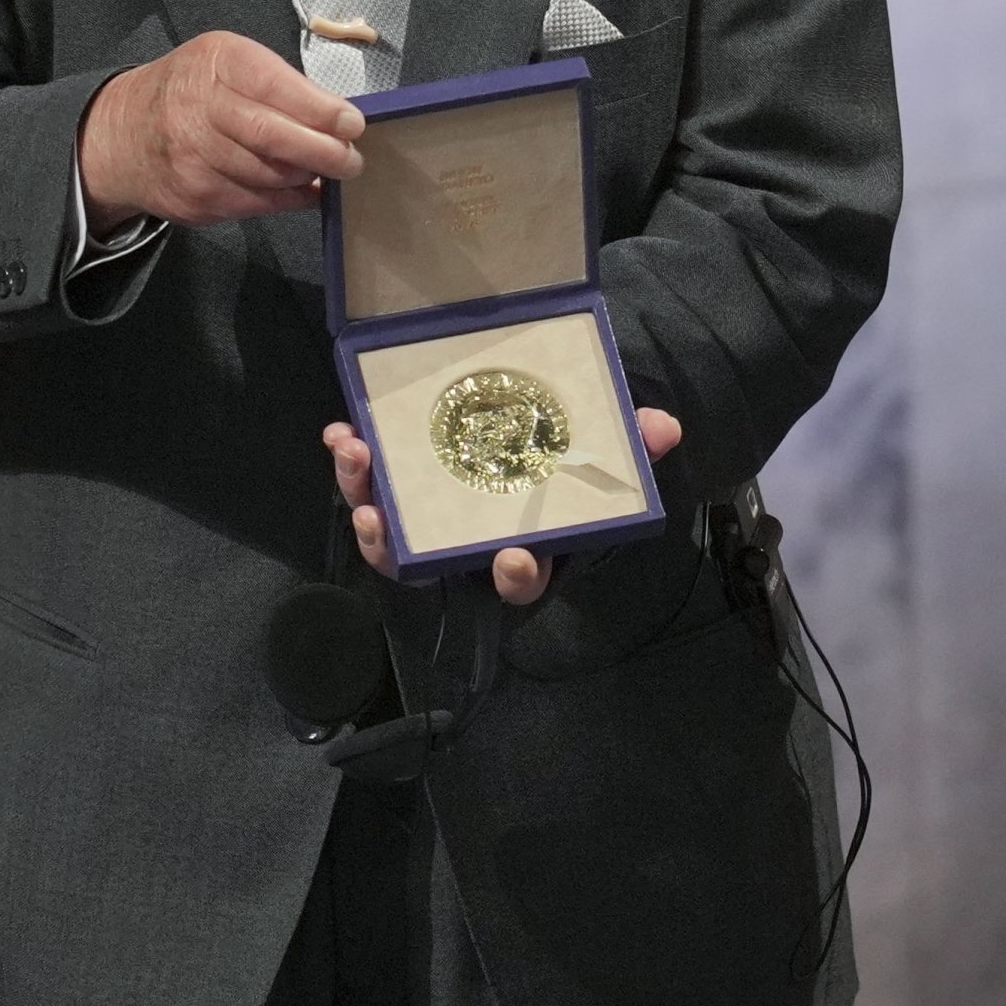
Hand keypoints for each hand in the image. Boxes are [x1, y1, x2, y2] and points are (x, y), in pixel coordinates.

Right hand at [80, 33, 365, 228]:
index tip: (353, 124)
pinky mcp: (195, 198)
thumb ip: (278, 84)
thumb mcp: (227, 63)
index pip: (273, 86)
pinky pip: (257, 203)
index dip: (320, 109)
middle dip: (323, 152)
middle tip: (351, 160)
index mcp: (216, 63)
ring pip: (269, 175)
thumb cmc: (191, 91)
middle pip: (271, 136)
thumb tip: (338, 117)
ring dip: (306, 176)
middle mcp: (198, 108)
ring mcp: (193, 157)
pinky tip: (301, 188)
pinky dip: (288, 198)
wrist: (124, 134)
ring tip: (324, 169)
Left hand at [328, 407, 685, 608]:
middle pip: (425, 564)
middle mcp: (463, 545)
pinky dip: (353, 464)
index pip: (520, 580)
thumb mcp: (599, 451)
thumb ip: (628, 444)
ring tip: (354, 459)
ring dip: (361, 497)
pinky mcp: (397, 492)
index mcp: (520, 546)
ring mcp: (423, 522)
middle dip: (395, 548)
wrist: (519, 425)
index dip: (516, 577)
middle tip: (378, 518)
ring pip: (384, 530)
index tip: (513, 560)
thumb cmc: (559, 456)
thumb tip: (664, 427)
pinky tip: (341, 433)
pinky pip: (368, 488)